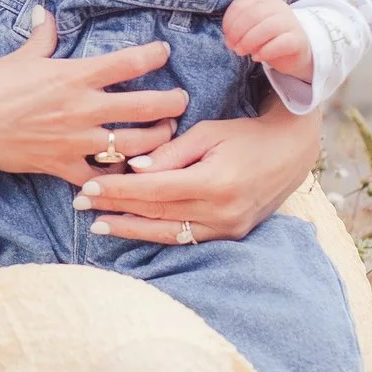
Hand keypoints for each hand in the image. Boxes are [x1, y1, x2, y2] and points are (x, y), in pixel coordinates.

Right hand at [0, 6, 187, 184]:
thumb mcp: (19, 57)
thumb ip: (42, 39)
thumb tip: (45, 13)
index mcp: (74, 76)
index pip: (127, 62)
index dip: (153, 55)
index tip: (164, 52)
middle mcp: (83, 108)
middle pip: (145, 107)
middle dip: (171, 103)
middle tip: (181, 100)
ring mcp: (76, 140)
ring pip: (134, 145)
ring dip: (156, 140)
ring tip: (165, 135)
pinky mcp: (63, 166)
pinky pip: (100, 177)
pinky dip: (117, 178)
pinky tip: (128, 174)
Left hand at [72, 102, 322, 243]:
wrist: (290, 153)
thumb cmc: (245, 135)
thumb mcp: (209, 132)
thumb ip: (171, 153)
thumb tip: (135, 167)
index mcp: (215, 182)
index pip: (154, 190)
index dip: (118, 190)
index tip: (88, 187)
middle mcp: (221, 212)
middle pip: (156, 212)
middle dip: (116, 209)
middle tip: (81, 205)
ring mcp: (226, 228)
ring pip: (167, 232)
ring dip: (130, 229)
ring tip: (98, 225)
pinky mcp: (229, 236)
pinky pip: (184, 238)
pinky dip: (155, 234)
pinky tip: (132, 230)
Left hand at [222, 0, 312, 82]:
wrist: (294, 52)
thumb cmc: (268, 39)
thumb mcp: (251, 30)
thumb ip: (239, 30)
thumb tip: (229, 40)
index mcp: (263, 1)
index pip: (240, 5)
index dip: (229, 22)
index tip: (227, 38)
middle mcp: (278, 7)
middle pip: (253, 14)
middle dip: (237, 32)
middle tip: (233, 47)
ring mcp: (290, 22)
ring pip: (268, 27)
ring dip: (249, 41)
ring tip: (242, 52)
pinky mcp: (298, 39)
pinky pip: (282, 43)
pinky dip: (266, 51)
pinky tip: (257, 57)